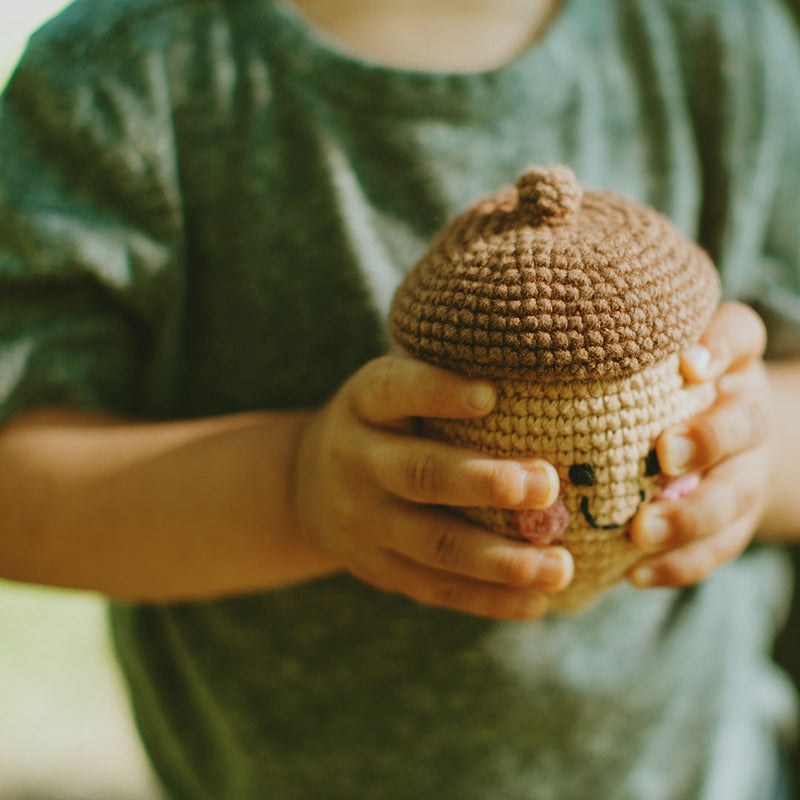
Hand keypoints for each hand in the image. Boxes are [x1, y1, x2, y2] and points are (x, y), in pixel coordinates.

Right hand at [292, 353, 572, 618]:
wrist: (307, 485)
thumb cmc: (382, 424)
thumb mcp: (390, 388)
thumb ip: (438, 375)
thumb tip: (537, 352)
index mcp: (363, 404)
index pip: (394, 389)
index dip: (438, 391)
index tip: (491, 394)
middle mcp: (356, 461)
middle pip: (419, 474)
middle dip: (483, 482)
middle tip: (546, 486)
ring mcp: (363, 523)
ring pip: (433, 544)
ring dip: (499, 560)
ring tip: (560, 567)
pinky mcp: (379, 569)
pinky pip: (435, 588)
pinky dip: (488, 599)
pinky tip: (536, 603)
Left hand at [629, 302, 770, 587]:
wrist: (718, 446)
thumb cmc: (657, 395)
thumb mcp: (647, 364)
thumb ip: (622, 355)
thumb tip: (560, 350)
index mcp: (729, 363)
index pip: (738, 336)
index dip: (718, 347)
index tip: (687, 364)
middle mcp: (747, 414)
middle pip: (745, 426)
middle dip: (708, 441)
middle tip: (666, 454)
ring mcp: (748, 472)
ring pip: (734, 497)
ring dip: (690, 518)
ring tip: (642, 532)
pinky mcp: (736, 523)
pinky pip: (716, 548)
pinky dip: (678, 564)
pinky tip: (635, 574)